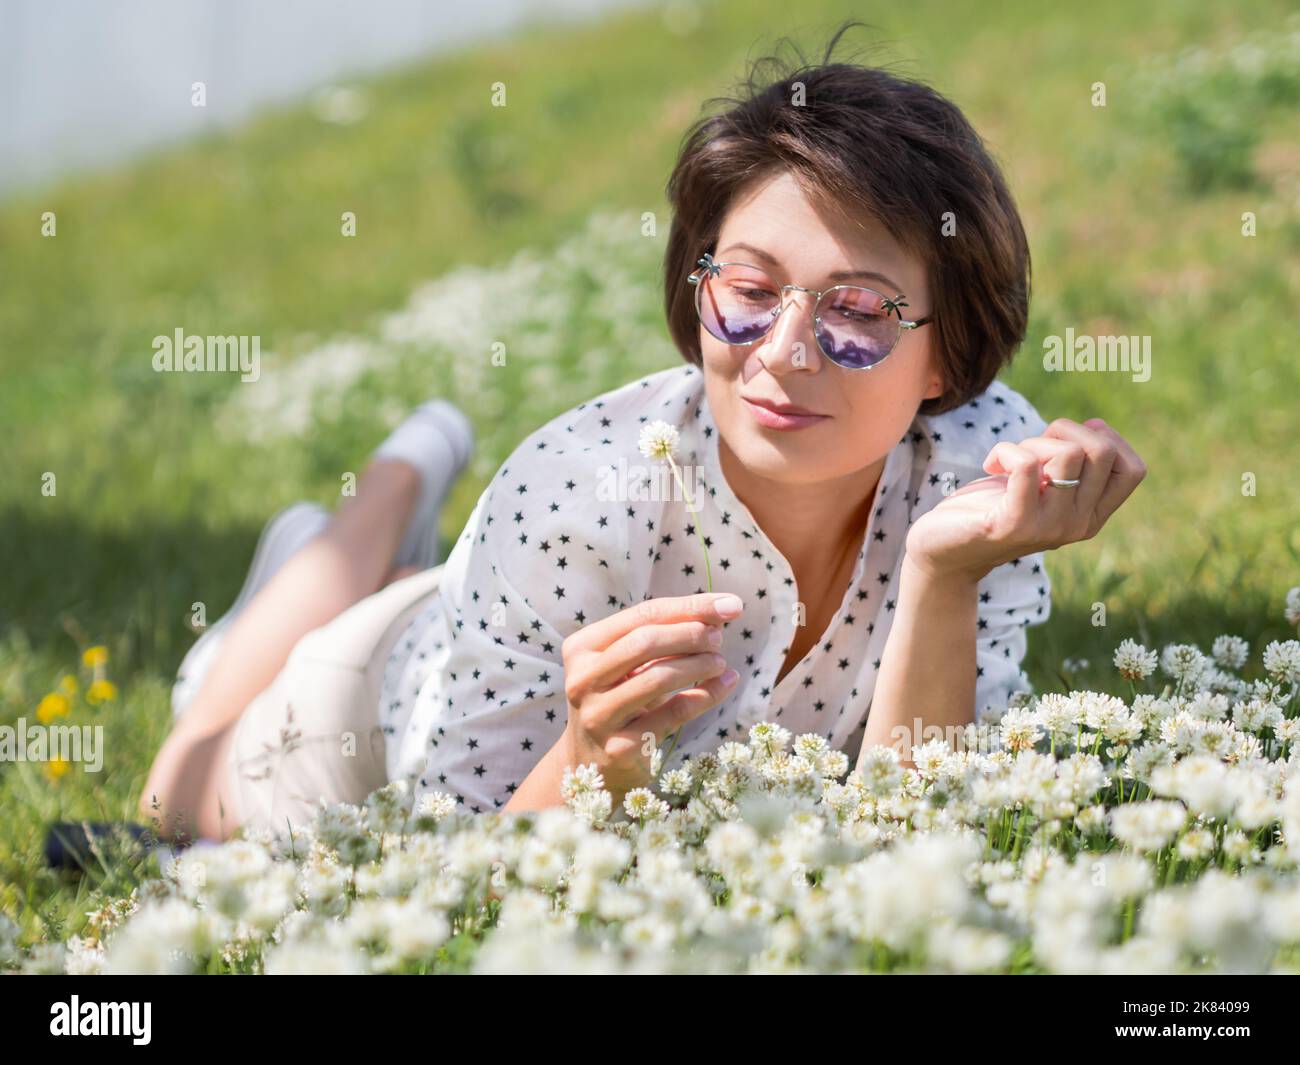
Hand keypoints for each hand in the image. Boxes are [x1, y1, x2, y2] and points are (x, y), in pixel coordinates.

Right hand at [559, 592, 742, 797]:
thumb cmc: (620, 700)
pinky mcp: (619, 747)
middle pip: (644, 642)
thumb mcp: (631, 666)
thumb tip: (720, 614)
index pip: (642, 615)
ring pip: (657, 677)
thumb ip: (666, 638)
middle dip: (691, 634)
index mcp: (582, 648)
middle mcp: (582, 679)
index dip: (690, 607)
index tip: (730, 606)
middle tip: (719, 639)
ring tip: (720, 662)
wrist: (592, 763)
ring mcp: (598, 715)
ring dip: (699, 665)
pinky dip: (706, 695)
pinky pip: (672, 714)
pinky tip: (724, 684)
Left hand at [904, 417, 1146, 583]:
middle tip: (1031, 446)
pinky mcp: (1015, 523)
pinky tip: (991, 465)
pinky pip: (1027, 464)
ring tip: (1009, 459)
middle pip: (1103, 451)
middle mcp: (1079, 526)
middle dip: (1065, 430)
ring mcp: (1050, 528)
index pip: (1134, 469)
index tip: (1065, 441)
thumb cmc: (991, 507)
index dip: (1105, 439)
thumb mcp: (1043, 486)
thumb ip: (1073, 465)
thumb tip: (1096, 425)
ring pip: (1069, 453)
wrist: (943, 552)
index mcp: (1091, 516)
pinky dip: (1005, 450)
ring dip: (1033, 441)